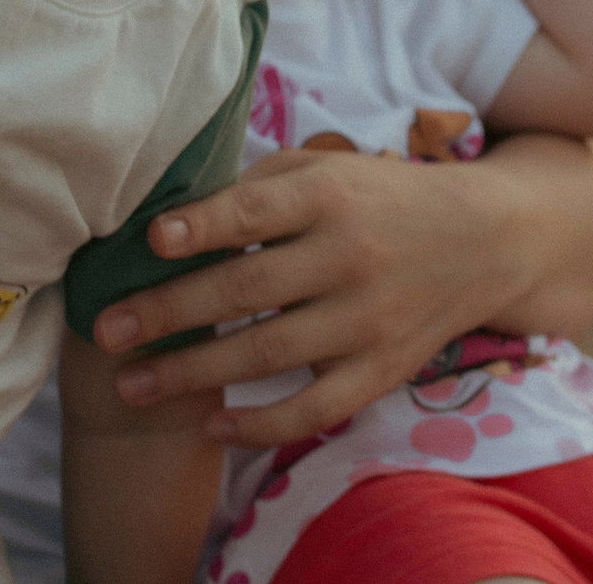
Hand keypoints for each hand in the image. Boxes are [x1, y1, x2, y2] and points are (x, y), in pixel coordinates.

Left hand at [84, 141, 575, 446]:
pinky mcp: (383, 368)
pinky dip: (263, 423)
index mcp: (329, 196)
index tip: (152, 241)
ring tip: (134, 384)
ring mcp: (368, 318)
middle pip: (247, 288)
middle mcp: (349, 256)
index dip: (202, 226)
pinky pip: (316, 407)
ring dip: (194, 372)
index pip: (255, 213)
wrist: (486, 239)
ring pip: (269, 353)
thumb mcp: (324, 167)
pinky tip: (214, 424)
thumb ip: (255, 189)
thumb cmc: (379, 196)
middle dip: (169, 312)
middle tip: (107, 329)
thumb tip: (167, 220)